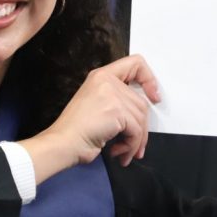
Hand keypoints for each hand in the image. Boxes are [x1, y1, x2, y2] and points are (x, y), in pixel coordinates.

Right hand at [21, 56, 159, 182]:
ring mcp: (112, 94)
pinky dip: (131, 146)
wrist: (63, 143)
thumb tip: (142, 117)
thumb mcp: (97, 104)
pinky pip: (136, 131)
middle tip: (135, 146)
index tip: (153, 97)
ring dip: (136, 141)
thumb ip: (118, 100)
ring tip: (124, 153)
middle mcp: (107, 80)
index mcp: (102, 76)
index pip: (135, 63)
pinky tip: (118, 153)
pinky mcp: (117, 110)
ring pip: (141, 118)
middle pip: (141, 102)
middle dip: (141, 128)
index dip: (149, 79)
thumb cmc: (76, 130)